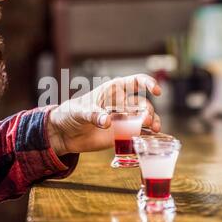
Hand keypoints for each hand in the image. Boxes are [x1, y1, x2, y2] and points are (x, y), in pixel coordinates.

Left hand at [47, 74, 161, 155]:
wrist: (65, 134)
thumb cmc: (71, 114)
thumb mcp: (79, 111)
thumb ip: (93, 114)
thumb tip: (107, 122)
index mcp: (113, 90)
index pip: (135, 82)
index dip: (148, 83)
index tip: (156, 91)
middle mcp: (122, 104)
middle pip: (143, 103)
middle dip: (148, 110)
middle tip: (146, 120)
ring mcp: (124, 119)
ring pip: (145, 118)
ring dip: (152, 122)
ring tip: (154, 129)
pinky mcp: (122, 134)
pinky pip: (140, 133)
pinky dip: (148, 135)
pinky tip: (155, 139)